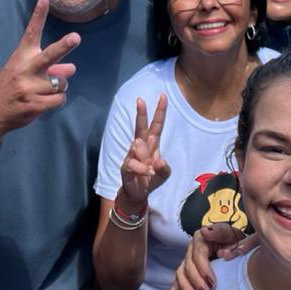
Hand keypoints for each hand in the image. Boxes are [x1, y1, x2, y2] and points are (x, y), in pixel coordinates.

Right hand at [0, 0, 78, 136]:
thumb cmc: (11, 86)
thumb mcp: (25, 71)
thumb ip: (49, 67)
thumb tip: (72, 69)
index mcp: (22, 57)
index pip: (31, 32)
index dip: (38, 15)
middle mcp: (26, 70)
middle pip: (49, 56)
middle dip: (64, 46)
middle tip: (75, 37)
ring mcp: (30, 88)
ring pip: (61, 82)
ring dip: (59, 86)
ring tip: (44, 90)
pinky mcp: (35, 105)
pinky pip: (59, 99)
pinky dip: (57, 100)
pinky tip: (45, 101)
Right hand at [119, 95, 170, 209]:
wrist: (137, 193)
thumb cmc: (150, 179)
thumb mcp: (163, 176)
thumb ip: (164, 169)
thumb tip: (159, 161)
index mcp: (152, 144)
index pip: (156, 125)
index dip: (160, 112)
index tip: (163, 96)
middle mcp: (141, 146)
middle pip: (141, 127)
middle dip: (141, 113)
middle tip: (140, 99)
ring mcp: (132, 154)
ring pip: (138, 146)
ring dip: (145, 157)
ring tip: (150, 170)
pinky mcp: (126, 165)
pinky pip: (134, 163)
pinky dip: (142, 170)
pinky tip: (147, 174)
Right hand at [167, 223, 255, 289]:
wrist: (233, 245)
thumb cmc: (233, 240)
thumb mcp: (230, 233)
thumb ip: (220, 232)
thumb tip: (205, 232)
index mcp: (200, 238)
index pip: (198, 254)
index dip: (204, 270)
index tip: (213, 283)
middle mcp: (191, 248)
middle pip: (188, 265)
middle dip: (196, 282)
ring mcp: (187, 259)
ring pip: (181, 273)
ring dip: (185, 288)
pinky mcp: (187, 270)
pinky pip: (177, 280)